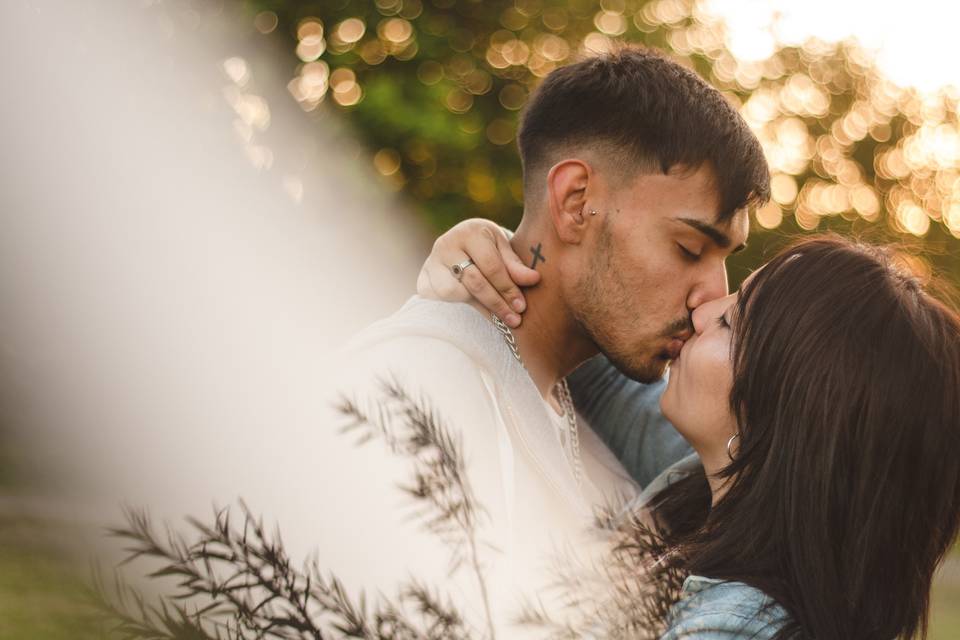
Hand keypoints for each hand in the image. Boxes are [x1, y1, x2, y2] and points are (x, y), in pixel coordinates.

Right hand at [416, 218, 540, 327]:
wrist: (462, 244)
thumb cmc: (488, 247)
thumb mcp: (504, 249)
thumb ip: (516, 265)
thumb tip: (533, 279)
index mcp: (470, 231)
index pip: (491, 266)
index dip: (508, 288)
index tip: (521, 307)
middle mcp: (446, 244)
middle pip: (473, 281)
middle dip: (496, 303)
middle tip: (513, 319)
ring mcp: (431, 261)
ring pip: (451, 293)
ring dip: (476, 306)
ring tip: (494, 313)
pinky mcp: (422, 278)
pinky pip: (436, 299)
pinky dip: (454, 306)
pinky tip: (473, 308)